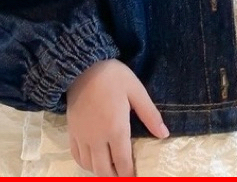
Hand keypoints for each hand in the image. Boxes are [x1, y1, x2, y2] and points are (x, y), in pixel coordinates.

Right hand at [66, 59, 168, 175]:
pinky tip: (94, 162)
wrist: (82, 66)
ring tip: (112, 170)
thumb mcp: (136, 91)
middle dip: (115, 178)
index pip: (123, 162)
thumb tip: (164, 134)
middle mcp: (97, 139)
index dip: (129, 176)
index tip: (135, 179)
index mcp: (116, 129)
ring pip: (90, 166)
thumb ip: (150, 114)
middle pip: (104, 171)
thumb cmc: (113, 77)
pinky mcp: (72, 132)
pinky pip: (77, 156)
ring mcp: (82, 137)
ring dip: (101, 172)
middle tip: (124, 177)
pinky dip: (86, 164)